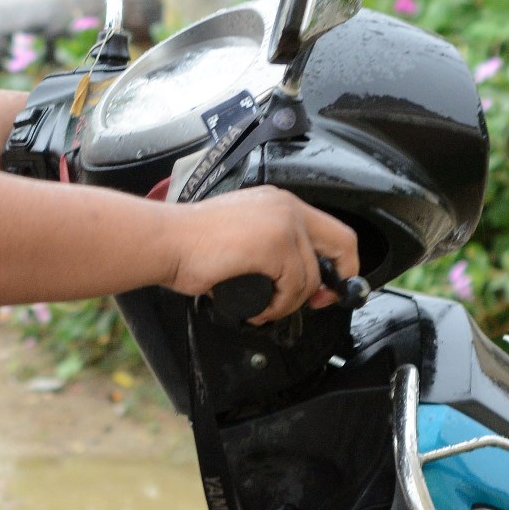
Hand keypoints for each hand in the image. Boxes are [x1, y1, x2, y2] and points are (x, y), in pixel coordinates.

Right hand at [161, 187, 358, 324]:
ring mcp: (283, 224)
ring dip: (289, 302)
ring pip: (311, 277)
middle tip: (318, 302)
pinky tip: (255, 307)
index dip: (340, 262)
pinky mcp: (275, 245)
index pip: (332, 230)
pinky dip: (277, 307)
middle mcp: (286, 207)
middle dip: (336, 280)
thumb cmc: (189, 242)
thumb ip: (272, 246)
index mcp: (278, 202)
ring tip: (262, 306)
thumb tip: (293, 279)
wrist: (165, 241)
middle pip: (343, 245)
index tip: (326, 285)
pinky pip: (293, 288)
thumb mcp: (243, 233)